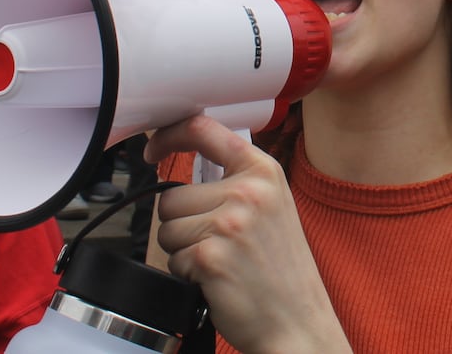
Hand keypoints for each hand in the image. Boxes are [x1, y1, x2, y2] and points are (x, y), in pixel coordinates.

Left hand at [146, 116, 347, 352]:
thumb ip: (235, 181)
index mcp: (263, 172)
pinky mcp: (210, 255)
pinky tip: (217, 279)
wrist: (298, 321)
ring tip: (220, 261)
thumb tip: (183, 161)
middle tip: (216, 244)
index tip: (154, 148)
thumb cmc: (281, 271)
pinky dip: (186, 274)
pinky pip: (171, 258)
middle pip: (171, 196)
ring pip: (166, 228)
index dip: (169, 135)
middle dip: (182, 224)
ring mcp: (229, 223)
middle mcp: (248, 192)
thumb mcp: (272, 207)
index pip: (204, 130)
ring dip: (183, 250)